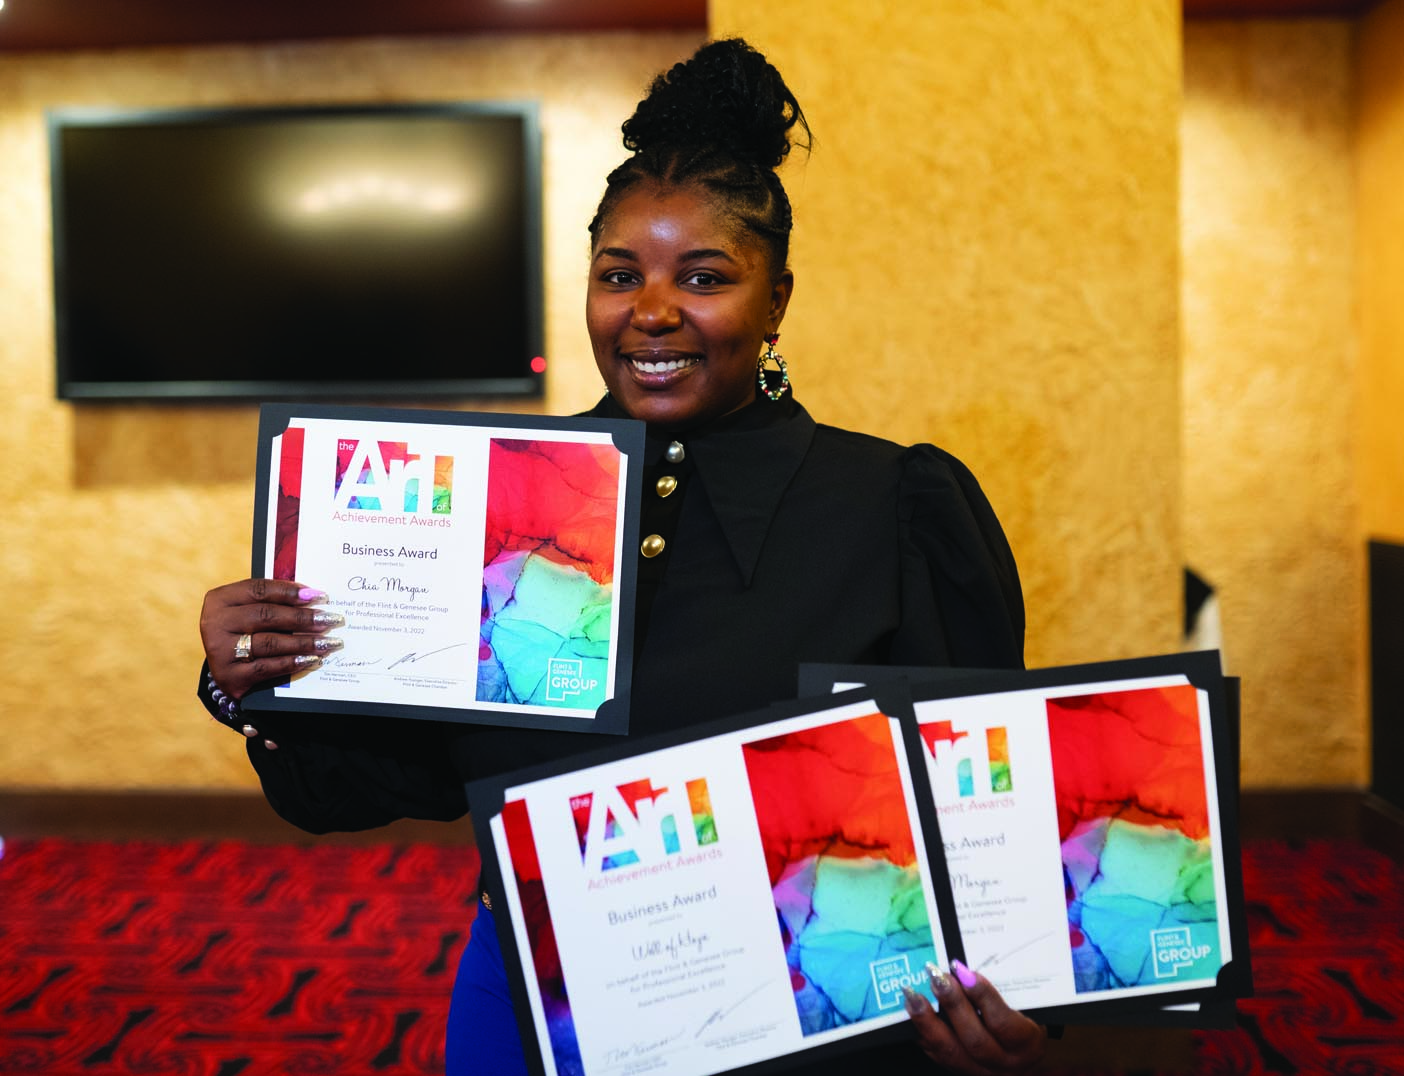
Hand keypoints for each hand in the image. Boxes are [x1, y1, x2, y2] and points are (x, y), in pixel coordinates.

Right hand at [200, 578, 343, 698]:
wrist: (225, 669)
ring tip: (329, 642)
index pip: (259, 590)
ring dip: (304, 642)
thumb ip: (273, 601)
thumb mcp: (249, 611)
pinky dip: (293, 663)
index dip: (290, 591)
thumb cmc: (244, 632)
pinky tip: (312, 659)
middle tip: (330, 620)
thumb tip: (313, 596)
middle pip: (267, 616)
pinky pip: (268, 667)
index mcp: (220, 600)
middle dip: (303, 618)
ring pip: (270, 642)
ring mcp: (220, 651)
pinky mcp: (229, 676)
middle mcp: (215, 623)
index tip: (318, 596)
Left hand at [904, 960, 1046, 1073]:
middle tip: (936, 975)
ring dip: (928, 1021)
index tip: (964, 971)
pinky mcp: (961, 1072)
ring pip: (950, 1051)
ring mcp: (980, 1071)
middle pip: (974, 1039)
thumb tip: (967, 967)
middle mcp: (1003, 1063)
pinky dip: (922, 1033)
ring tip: (913, 994)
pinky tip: (911, 1014)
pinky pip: (937, 1055)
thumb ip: (1004, 994)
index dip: (983, 996)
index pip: (1004, 1023)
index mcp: (1026, 1044)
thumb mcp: (1029, 1012)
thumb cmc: (1027, 1031)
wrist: (1028, 1066)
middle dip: (952, 1004)